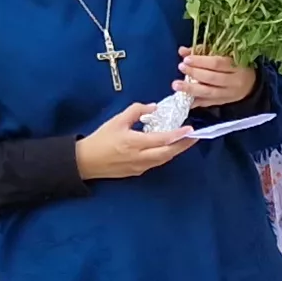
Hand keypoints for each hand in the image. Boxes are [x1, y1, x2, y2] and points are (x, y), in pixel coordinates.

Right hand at [75, 101, 195, 179]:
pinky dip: (165, 155)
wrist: (86, 161)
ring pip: (164, 160)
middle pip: (168, 153)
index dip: (178, 135)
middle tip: (195, 137)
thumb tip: (154, 107)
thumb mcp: (117, 120)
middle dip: (183, 146)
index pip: (162, 139)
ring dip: (176, 151)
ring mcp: (139, 167)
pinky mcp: (137, 172)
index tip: (190, 130)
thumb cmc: (101, 139)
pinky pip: (156, 163)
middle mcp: (139, 157)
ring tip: (186, 142)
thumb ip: (137, 111)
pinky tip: (169, 148)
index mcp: (134, 143)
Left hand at [176, 48, 254, 106]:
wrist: (251, 84)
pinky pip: (208, 103)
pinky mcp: (223, 103)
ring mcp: (229, 94)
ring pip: (209, 93)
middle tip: (181, 67)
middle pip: (212, 78)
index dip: (201, 61)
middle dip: (195, 73)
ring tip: (176, 85)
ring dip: (191, 89)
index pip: (218, 64)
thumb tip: (182, 50)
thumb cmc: (237, 65)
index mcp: (237, 66)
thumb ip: (204, 52)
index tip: (186, 59)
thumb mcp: (225, 55)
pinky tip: (184, 99)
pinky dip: (195, 101)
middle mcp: (234, 82)